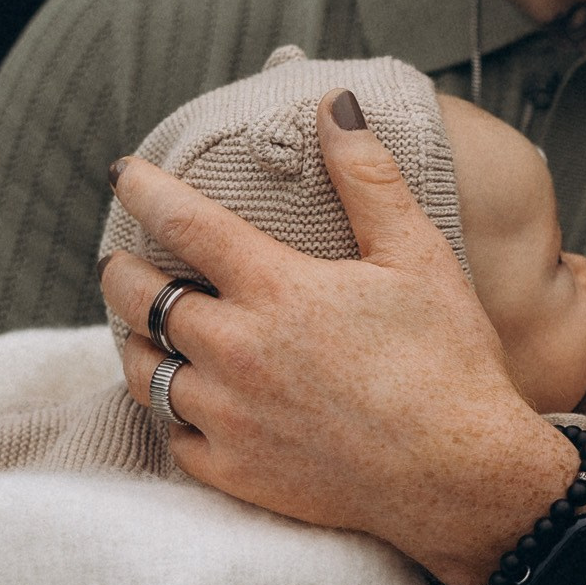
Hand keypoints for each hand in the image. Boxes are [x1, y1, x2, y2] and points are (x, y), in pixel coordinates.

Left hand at [101, 93, 576, 584]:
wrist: (465, 479)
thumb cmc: (450, 364)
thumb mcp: (419, 258)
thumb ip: (369, 180)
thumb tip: (334, 106)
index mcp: (277, 290)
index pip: (184, 222)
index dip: (145, 189)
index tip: (124, 174)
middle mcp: (237, 350)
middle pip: (139, 298)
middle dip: (121, 271)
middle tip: (121, 261)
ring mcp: (229, 416)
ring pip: (142, 370)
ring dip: (136, 341)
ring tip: (147, 330)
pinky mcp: (235, 471)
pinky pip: (171, 434)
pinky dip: (169, 410)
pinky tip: (185, 399)